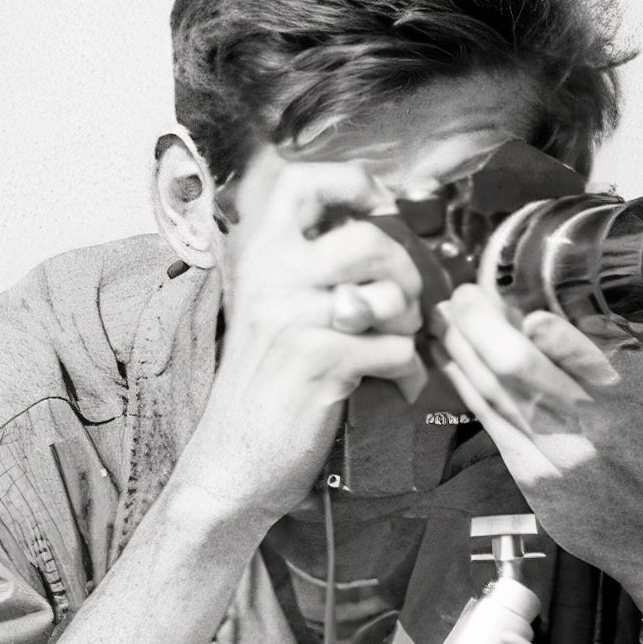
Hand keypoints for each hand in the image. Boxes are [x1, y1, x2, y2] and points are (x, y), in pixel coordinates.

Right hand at [177, 159, 426, 526]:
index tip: (379, 209)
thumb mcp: (266, 311)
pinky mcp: (323, 362)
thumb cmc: (259, 389)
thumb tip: (372, 234)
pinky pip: (397, 348)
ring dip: (410, 322)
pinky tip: (394, 384)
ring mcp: (297, 318)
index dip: (353, 183)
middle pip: (369, 239)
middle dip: (405, 271)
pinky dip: (408, 372)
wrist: (232, 461)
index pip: (302, 182)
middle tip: (401, 304)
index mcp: (259, 257)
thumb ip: (304, 270)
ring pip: (391, 294)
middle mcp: (274, 278)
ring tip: (396, 344)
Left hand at [433, 282, 642, 627]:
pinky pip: (490, 424)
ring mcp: (560, 455)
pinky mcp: (535, 479)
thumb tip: (639, 265)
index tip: (505, 290)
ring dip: (462, 349)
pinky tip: (454, 362)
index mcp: (635, 390)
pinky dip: (467, 388)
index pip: (577, 347)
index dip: (530, 320)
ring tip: (446, 318)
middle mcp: (594, 423)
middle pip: (517, 365)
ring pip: (494, 391)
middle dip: (478, 322)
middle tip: (462, 294)